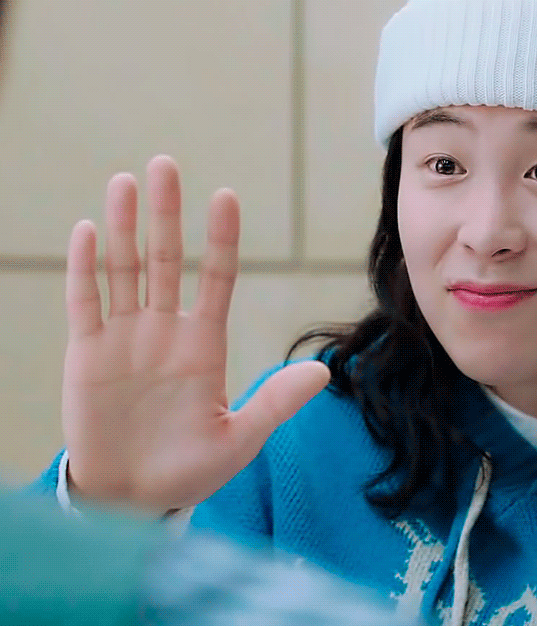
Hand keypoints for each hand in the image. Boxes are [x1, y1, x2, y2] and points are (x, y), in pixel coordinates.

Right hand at [62, 155, 329, 511]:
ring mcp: (125, 338)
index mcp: (204, 344)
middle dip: (166, 213)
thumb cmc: (190, 470)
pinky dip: (83, 268)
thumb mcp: (240, 439)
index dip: (221, 239)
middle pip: (165, 259)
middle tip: (167, 164)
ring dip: (124, 226)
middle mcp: (165, 330)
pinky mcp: (87, 354)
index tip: (226, 197)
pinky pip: (84, 303)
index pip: (216, 278)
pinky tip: (88, 231)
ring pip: (124, 269)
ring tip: (126, 181)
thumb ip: (276, 402)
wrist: (134, 500)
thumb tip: (326, 371)